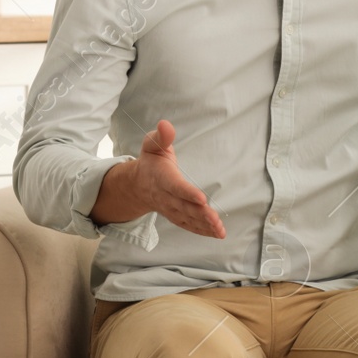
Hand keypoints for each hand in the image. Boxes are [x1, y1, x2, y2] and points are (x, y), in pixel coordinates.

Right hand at [133, 119, 225, 236]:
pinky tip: (217, 233)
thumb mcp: (152, 144)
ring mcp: (170, 209)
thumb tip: (166, 124)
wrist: (137, 185)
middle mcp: (165, 196)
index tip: (201, 199)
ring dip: (204, 225)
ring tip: (220, 230)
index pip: (176, 187)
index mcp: (161, 178)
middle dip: (200, 214)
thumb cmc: (150, 162)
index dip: (188, 193)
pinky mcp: (176, 216)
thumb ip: (161, 136)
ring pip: (187, 219)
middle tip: (215, 219)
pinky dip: (202, 231)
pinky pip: (189, 225)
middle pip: (183, 207)